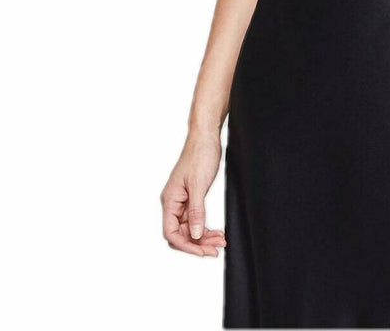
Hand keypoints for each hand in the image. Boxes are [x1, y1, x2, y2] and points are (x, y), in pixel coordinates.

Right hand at [161, 131, 227, 256]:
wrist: (206, 137)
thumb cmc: (199, 154)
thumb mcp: (199, 184)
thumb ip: (197, 210)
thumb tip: (195, 234)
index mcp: (170, 200)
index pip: (171, 232)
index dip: (185, 245)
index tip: (201, 252)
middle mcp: (174, 202)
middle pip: (181, 233)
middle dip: (198, 243)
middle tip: (215, 249)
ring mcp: (183, 200)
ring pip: (190, 228)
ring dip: (204, 237)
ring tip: (219, 242)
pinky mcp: (192, 197)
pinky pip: (196, 219)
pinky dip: (206, 227)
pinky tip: (215, 232)